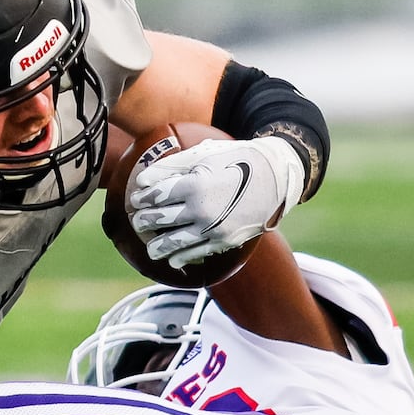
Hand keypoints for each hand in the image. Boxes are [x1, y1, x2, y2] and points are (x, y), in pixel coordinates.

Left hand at [129, 135, 304, 268]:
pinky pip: (197, 253)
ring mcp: (213, 228)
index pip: (155, 196)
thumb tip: (143, 179)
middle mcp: (201, 210)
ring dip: (158, 247)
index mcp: (193, 185)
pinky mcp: (225, 240)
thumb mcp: (204, 154)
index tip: (136, 200)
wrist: (276, 176)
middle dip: (144, 222)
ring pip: (174, 242)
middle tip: (139, 222)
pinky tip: (173, 260)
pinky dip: (182, 258)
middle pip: (160, 220)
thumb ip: (170, 166)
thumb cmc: (237, 159)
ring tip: (151, 249)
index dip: (142, 199)